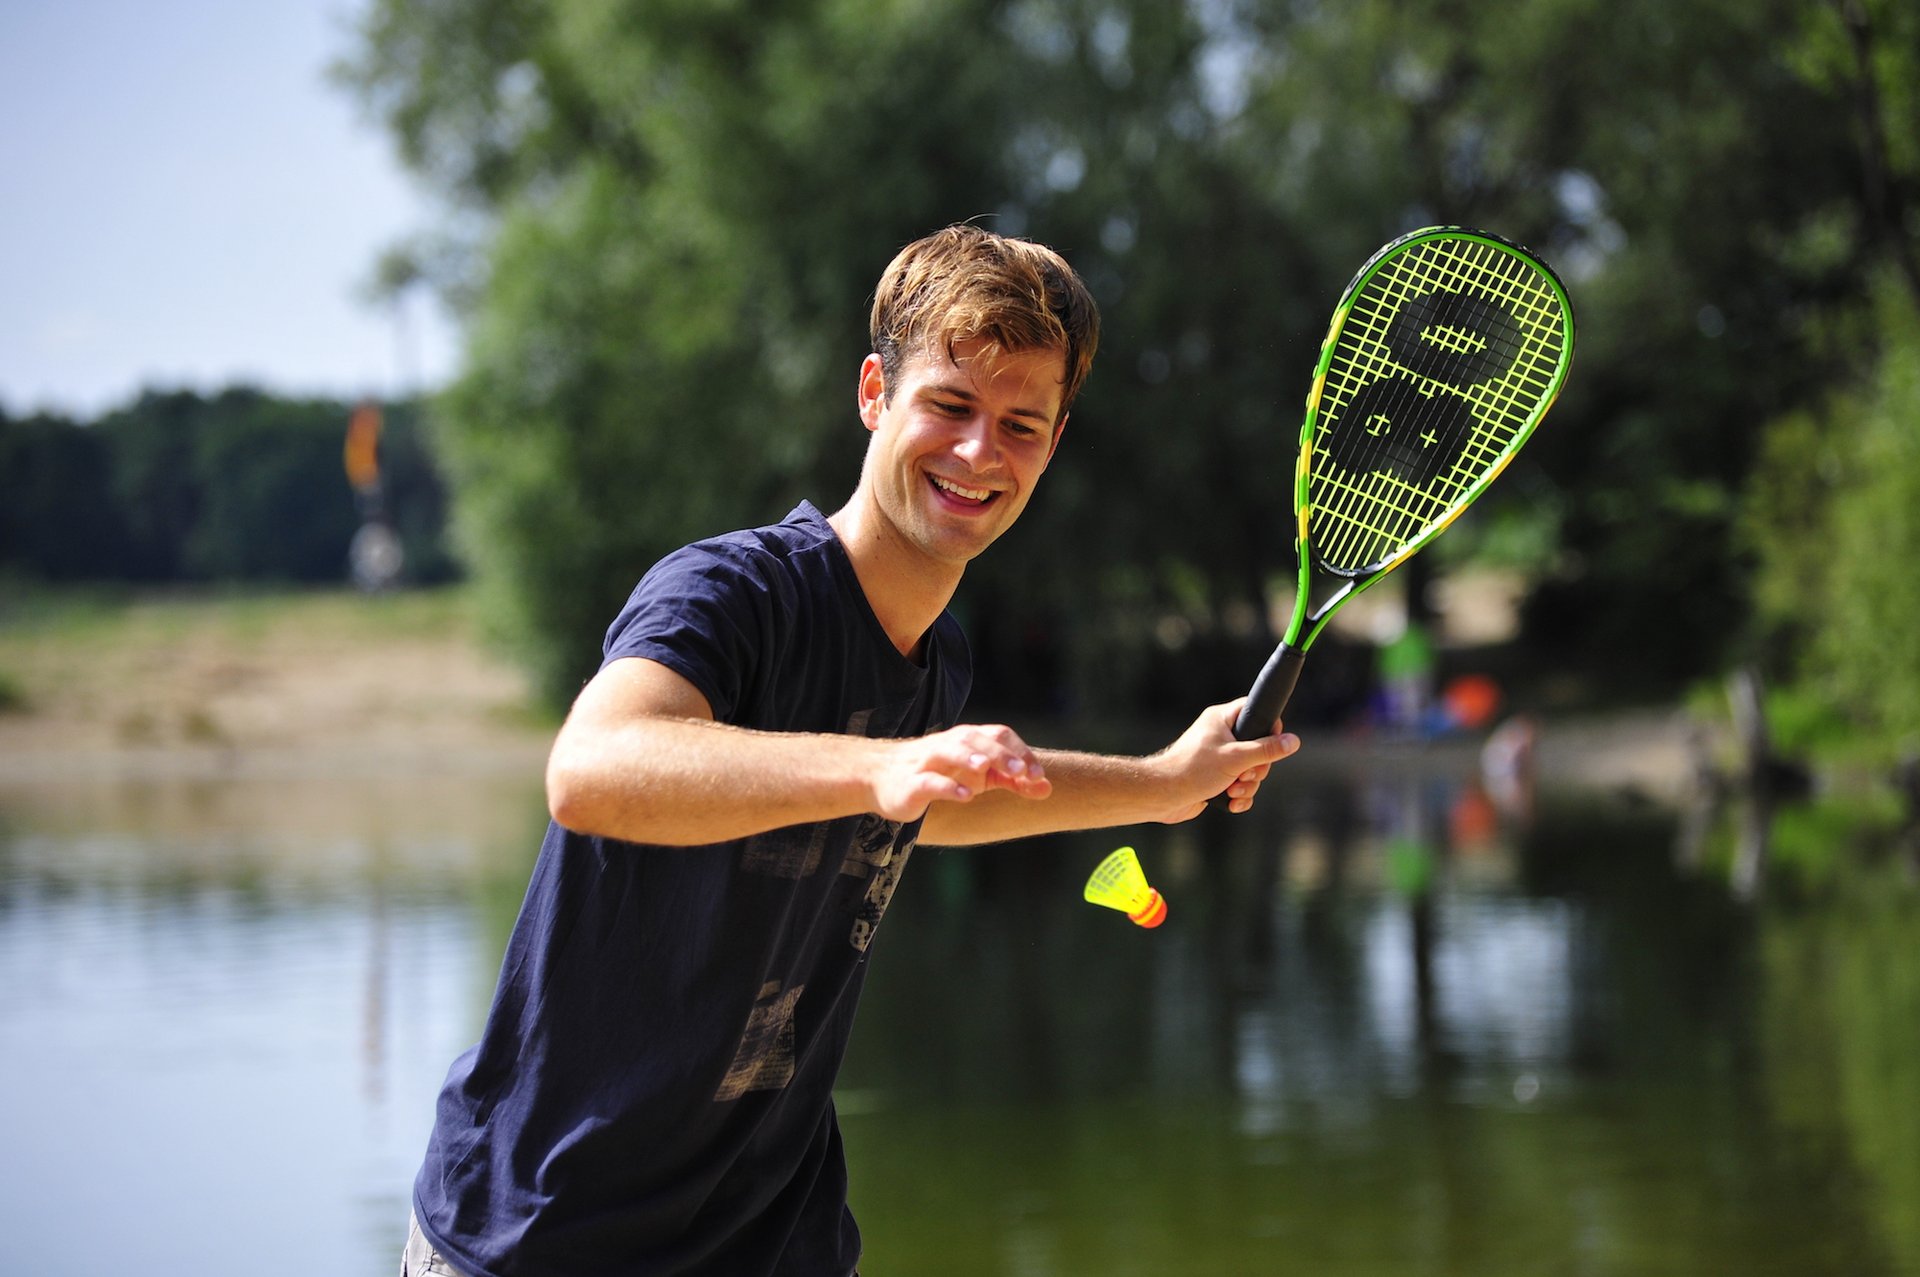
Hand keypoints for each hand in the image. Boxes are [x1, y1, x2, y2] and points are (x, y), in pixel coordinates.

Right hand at [871, 723, 1052, 821]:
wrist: (882, 779)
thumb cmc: (939, 774)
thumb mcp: (979, 776)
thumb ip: (1011, 779)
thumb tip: (1047, 787)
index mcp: (968, 740)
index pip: (998, 735)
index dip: (1019, 751)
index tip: (1037, 774)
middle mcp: (949, 745)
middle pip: (976, 739)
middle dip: (1000, 753)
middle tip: (1022, 770)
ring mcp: (928, 762)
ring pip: (949, 751)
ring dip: (970, 757)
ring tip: (987, 768)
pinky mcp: (911, 783)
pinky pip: (930, 780)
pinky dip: (948, 786)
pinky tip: (965, 795)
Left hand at [1151, 700, 1300, 821]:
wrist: (1163, 796)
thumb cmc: (1193, 770)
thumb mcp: (1236, 758)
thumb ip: (1267, 750)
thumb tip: (1293, 741)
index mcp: (1222, 720)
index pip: (1254, 711)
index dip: (1269, 727)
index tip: (1272, 744)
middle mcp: (1220, 736)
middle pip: (1258, 747)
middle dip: (1257, 768)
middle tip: (1245, 774)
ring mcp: (1219, 759)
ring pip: (1251, 770)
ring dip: (1248, 785)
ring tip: (1233, 790)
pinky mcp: (1216, 779)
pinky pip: (1240, 785)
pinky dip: (1239, 795)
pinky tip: (1232, 802)